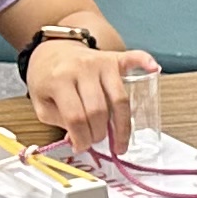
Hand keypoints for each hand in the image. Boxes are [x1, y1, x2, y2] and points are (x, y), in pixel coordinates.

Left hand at [24, 36, 149, 155]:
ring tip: (121, 144)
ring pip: (119, 98)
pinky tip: (154, 69)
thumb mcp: (42, 104)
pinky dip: (145, 61)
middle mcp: (82, 69)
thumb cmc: (47, 79)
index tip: (81, 147)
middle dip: (99, 134)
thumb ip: (59, 122)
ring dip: (123, 126)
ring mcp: (100, 61)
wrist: (51, 50)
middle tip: (97, 142)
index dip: (81, 138)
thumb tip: (80, 141)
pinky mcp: (113, 57)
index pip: (75, 117)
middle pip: (99, 110)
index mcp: (59, 80)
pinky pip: (133, 58)